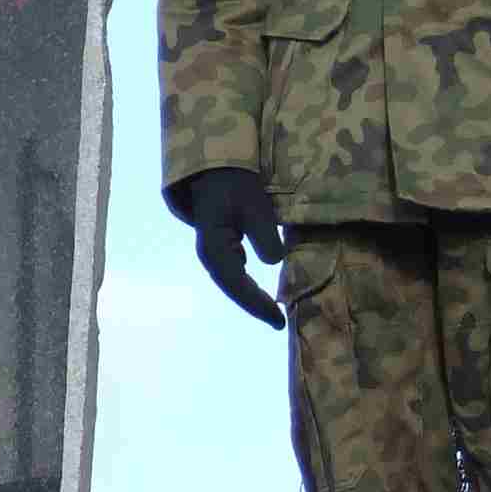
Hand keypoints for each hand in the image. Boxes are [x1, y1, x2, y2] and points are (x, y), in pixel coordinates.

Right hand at [179, 166, 285, 326]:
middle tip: (279, 323)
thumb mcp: (254, 206)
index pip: (238, 283)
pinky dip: (248, 286)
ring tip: (274, 313)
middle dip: (255, 306)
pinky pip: (234, 273)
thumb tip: (275, 260)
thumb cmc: (234, 185)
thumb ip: (264, 234)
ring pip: (233, 282)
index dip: (257, 303)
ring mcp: (214, 252)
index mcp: (214, 247)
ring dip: (251, 298)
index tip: (278, 319)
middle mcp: (210, 255)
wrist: (216, 168)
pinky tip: (262, 292)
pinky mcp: (221, 248)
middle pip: (233, 288)